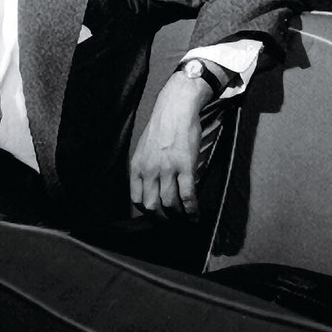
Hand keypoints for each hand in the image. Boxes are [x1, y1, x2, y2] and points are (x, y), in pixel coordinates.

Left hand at [129, 71, 211, 217]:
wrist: (176, 109)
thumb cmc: (162, 127)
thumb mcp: (144, 148)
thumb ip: (145, 168)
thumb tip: (152, 187)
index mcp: (138, 166)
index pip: (136, 199)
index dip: (146, 212)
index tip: (156, 214)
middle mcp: (149, 170)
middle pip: (152, 206)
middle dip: (162, 219)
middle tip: (172, 222)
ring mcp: (167, 168)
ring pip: (170, 204)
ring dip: (179, 216)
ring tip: (185, 219)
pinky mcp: (185, 166)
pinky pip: (187, 195)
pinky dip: (192, 210)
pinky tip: (196, 214)